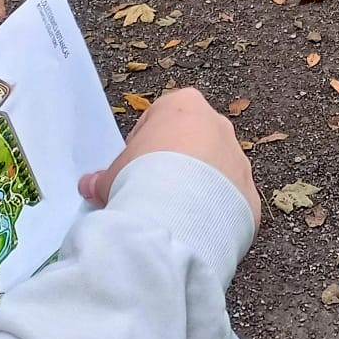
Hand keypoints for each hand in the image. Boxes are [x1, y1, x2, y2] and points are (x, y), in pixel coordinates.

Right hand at [77, 88, 260, 229]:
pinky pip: (230, 204)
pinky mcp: (250, 194)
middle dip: (175, 166)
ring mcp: (239, 159)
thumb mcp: (112, 176)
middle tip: (152, 194)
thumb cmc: (141, 178)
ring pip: (216, 173)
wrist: (180, 214)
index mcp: (183, 106)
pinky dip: (215, 216)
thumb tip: (88, 186)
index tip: (132, 170)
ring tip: (173, 218)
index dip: (142, 146)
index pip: (160, 119)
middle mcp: (218, 125)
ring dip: (198, 191)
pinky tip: (194, 233)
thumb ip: (104, 178)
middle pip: (193, 143)